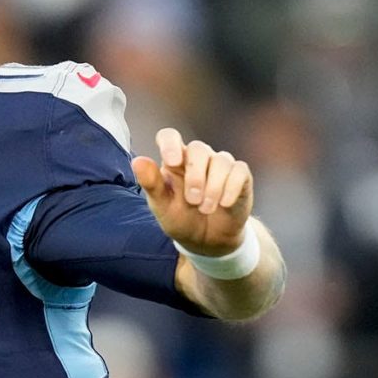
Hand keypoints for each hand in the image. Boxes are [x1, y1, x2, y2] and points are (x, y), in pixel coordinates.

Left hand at [130, 127, 252, 256]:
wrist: (208, 241)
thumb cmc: (182, 220)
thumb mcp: (163, 207)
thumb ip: (151, 184)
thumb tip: (137, 161)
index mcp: (175, 161)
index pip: (170, 136)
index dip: (171, 144)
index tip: (173, 162)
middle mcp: (198, 158)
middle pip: (198, 148)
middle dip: (195, 176)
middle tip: (192, 201)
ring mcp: (220, 165)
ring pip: (221, 160)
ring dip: (213, 188)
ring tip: (206, 209)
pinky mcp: (240, 175)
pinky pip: (239, 171)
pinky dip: (231, 188)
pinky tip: (224, 204)